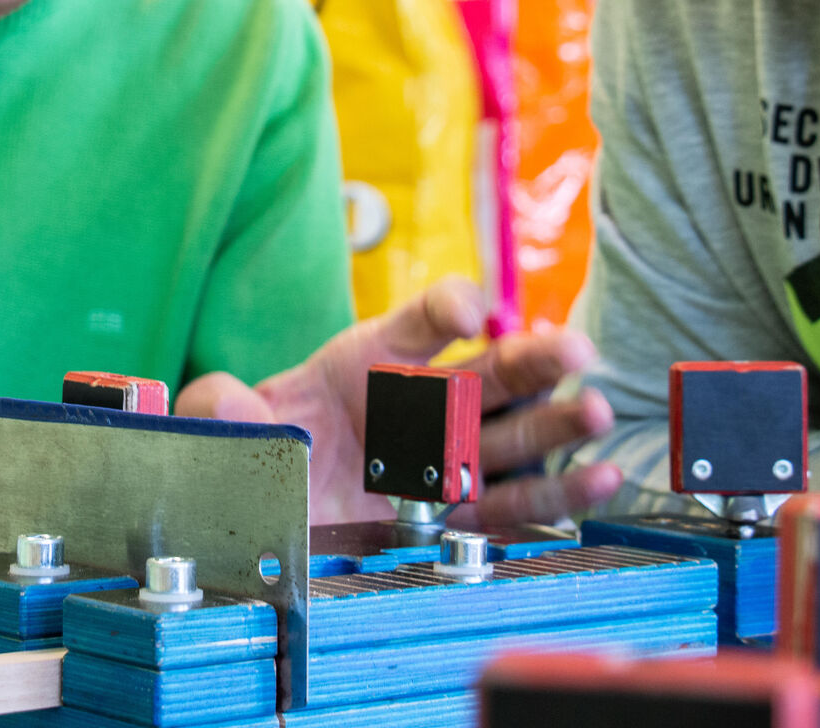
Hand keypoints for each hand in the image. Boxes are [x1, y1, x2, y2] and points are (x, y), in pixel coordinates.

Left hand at [174, 278, 622, 525]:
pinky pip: (512, 502)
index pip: (420, 320)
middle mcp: (418, 400)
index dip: (447, 307)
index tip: (467, 313)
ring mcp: (443, 456)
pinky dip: (558, 493)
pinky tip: (600, 479)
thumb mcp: (226, 420)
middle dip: (531, 356)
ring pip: (513, 432)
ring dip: (557, 420)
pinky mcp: (453, 511)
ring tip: (598, 410)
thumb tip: (230, 401)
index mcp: (370, 358)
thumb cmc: (258, 446)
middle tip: (572, 348)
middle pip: (485, 368)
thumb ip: (219, 403)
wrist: (264, 508)